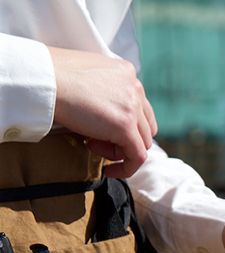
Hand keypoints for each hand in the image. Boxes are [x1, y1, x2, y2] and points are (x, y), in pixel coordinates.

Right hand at [48, 47, 157, 177]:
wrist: (43, 80)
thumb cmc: (52, 78)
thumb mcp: (85, 79)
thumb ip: (102, 93)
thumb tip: (104, 116)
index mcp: (125, 72)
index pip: (139, 108)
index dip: (124, 126)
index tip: (102, 132)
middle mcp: (135, 87)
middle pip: (143, 127)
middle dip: (122, 140)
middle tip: (94, 141)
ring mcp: (133, 107)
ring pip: (142, 142)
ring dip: (119, 151)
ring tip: (92, 146)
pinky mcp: (126, 127)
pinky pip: (137, 157)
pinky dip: (126, 168)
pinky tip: (108, 170)